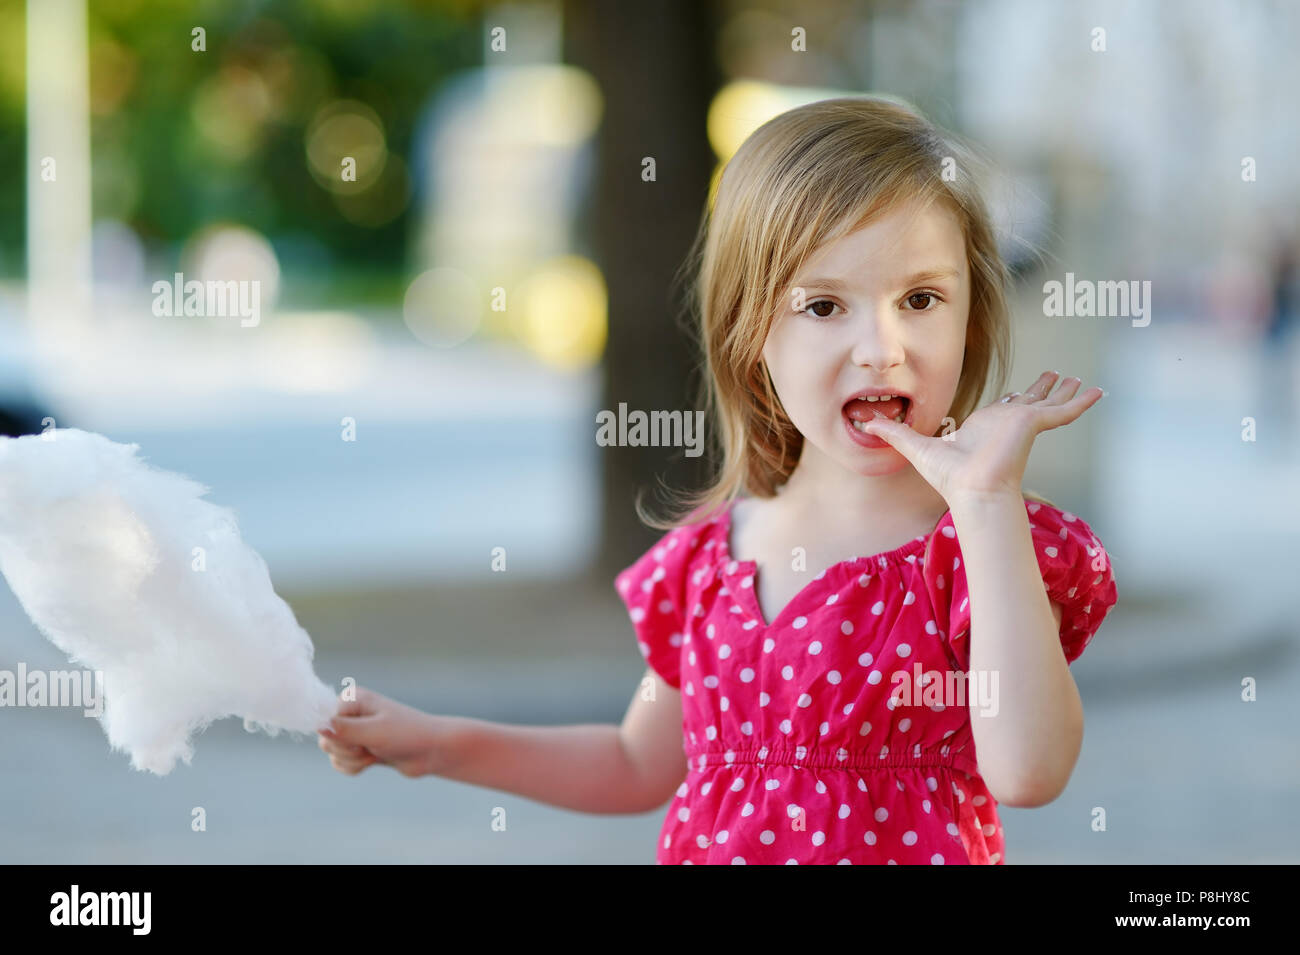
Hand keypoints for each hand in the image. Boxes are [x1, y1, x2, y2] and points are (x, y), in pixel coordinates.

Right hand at [318, 685, 447, 778]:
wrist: (432, 751)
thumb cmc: (407, 735)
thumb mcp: (375, 732)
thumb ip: (344, 730)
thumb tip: (317, 726)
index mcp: (352, 698)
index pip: (324, 722)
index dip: (339, 737)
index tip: (360, 739)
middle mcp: (350, 712)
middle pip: (325, 740)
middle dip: (347, 752)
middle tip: (370, 747)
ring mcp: (354, 730)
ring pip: (332, 753)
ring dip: (352, 761)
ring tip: (374, 754)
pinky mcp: (359, 747)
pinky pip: (340, 762)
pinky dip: (353, 767)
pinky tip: (372, 762)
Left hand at [856, 371, 1103, 502]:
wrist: (971, 492)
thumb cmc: (949, 478)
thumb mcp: (916, 446)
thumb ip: (894, 432)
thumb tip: (866, 423)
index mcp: (985, 428)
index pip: (1004, 409)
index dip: (1014, 399)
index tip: (1019, 391)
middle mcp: (1006, 424)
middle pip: (1030, 400)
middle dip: (1044, 389)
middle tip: (1057, 375)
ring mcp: (1022, 424)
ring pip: (1049, 402)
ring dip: (1064, 391)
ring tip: (1080, 380)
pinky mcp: (1033, 424)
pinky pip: (1062, 410)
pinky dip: (1080, 402)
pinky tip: (1098, 392)